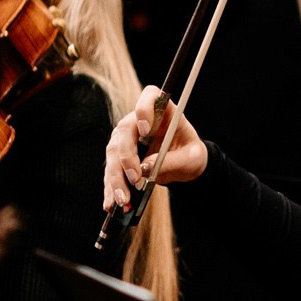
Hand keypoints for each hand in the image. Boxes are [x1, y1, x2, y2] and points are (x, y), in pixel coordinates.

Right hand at [104, 85, 206, 212]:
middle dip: (127, 158)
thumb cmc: (190, 153)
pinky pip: (111, 170)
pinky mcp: (119, 155)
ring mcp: (125, 138)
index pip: (149, 96)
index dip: (144, 109)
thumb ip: (170, 160)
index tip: (146, 130)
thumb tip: (145, 168)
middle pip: (124, 132)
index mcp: (162, 111)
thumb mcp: (190, 158)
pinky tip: (111, 204)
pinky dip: (110, 188)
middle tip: (136, 179)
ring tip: (123, 200)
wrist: (184, 165)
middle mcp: (138, 120)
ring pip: (113, 154)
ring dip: (116, 178)